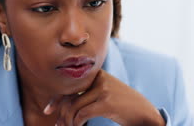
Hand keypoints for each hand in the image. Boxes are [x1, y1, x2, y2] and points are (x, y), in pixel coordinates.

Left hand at [43, 70, 164, 125]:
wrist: (146, 113)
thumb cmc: (123, 106)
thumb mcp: (104, 96)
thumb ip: (87, 96)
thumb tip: (63, 108)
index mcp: (96, 74)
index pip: (70, 85)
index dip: (56, 99)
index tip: (47, 111)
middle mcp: (98, 78)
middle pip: (70, 96)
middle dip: (61, 113)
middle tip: (59, 125)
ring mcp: (103, 89)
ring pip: (73, 107)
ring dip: (69, 121)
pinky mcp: (106, 102)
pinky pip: (82, 114)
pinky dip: (77, 123)